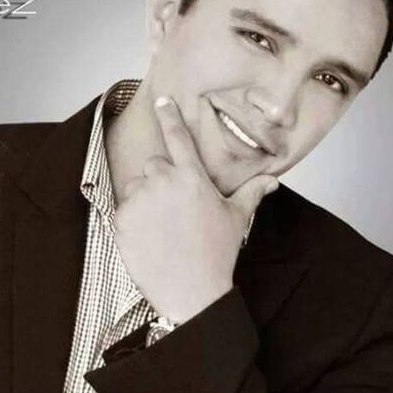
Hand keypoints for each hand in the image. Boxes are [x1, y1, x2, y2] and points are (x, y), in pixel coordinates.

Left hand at [113, 96, 278, 323]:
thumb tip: (271, 180)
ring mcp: (139, 201)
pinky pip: (122, 208)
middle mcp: (163, 182)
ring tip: (161, 226)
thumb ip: (250, 193)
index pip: (178, 136)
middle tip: (173, 209)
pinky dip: (132, 219)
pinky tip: (148, 238)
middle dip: (160, 180)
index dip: (169, 116)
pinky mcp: (121, 220)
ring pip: (135, 186)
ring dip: (144, 198)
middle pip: (153, 165)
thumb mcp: (236, 219)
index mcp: (192, 177)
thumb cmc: (216, 254)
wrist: (191, 291)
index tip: (162, 101)